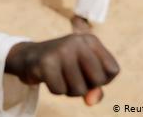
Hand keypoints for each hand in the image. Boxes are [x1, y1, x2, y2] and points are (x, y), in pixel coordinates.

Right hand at [5, 34, 119, 104]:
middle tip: (72, 75)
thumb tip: (91, 102)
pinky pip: (60, 91)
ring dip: (69, 90)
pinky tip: (49, 77)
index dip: (101, 79)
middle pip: (97, 81)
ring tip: (60, 76)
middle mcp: (77, 41)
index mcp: (90, 40)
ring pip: (79, 90)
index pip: (113, 71)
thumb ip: (96, 88)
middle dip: (85, 86)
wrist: (29, 56)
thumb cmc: (63, 66)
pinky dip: (55, 90)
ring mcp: (61, 51)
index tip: (87, 71)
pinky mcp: (45, 62)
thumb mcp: (85, 72)